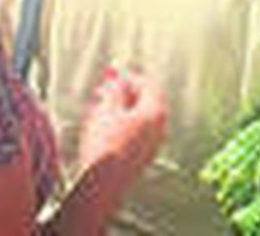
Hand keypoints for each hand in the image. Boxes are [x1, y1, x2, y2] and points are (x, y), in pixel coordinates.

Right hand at [76, 67, 166, 186]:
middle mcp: (160, 128)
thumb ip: (116, 89)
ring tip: (99, 107)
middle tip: (105, 89)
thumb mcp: (108, 108)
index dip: (129, 76)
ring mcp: (152, 145)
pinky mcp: (141, 158)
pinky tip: (104, 127)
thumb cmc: (106, 145)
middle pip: (145, 101)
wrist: (102, 185)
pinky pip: (135, 134)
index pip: (148, 84)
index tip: (114, 73)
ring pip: (139, 118)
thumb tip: (120, 78)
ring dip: (121, 109)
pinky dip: (122, 125)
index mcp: (156, 112)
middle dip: (125, 93)